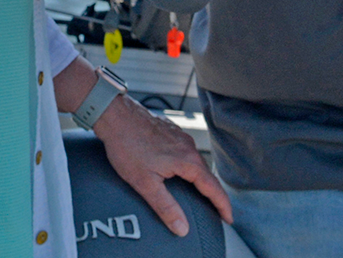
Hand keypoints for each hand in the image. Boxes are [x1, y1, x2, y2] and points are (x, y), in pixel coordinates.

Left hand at [93, 92, 231, 235]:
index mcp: (187, 160)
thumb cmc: (126, 146)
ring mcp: (179, 136)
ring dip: (201, 178)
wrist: (114, 115)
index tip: (228, 218)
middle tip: (217, 210)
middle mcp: (188, 146)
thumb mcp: (145, 183)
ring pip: (196, 161)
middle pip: (207, 174)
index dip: (222, 205)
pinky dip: (188, 164)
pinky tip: (179, 169)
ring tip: (201, 192)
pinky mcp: (169, 130)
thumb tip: (182, 228)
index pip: (213, 188)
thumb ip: (166, 207)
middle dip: (214, 194)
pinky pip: (185, 151)